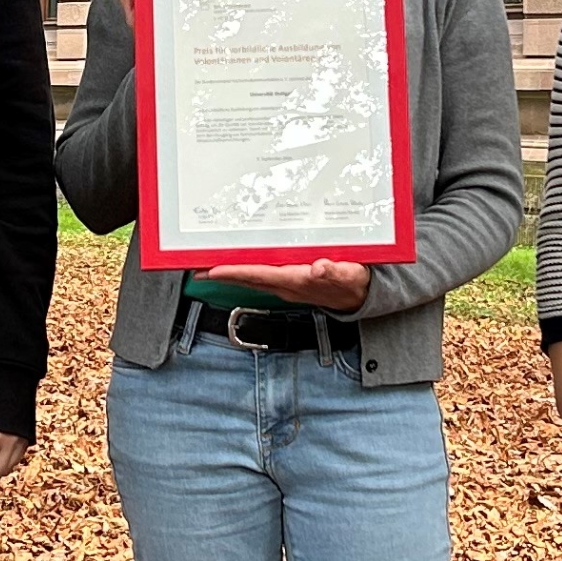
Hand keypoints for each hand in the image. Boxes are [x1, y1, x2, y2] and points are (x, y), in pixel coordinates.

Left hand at [205, 257, 370, 312]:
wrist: (363, 296)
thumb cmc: (356, 283)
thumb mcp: (352, 274)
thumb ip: (335, 271)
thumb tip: (318, 268)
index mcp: (298, 280)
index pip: (260, 275)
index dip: (236, 272)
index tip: (214, 270)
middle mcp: (288, 285)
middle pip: (249, 279)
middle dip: (224, 274)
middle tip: (198, 269)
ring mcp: (288, 286)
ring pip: (254, 278)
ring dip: (232, 273)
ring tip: (211, 267)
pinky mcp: (292, 283)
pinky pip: (264, 276)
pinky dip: (248, 271)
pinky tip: (241, 264)